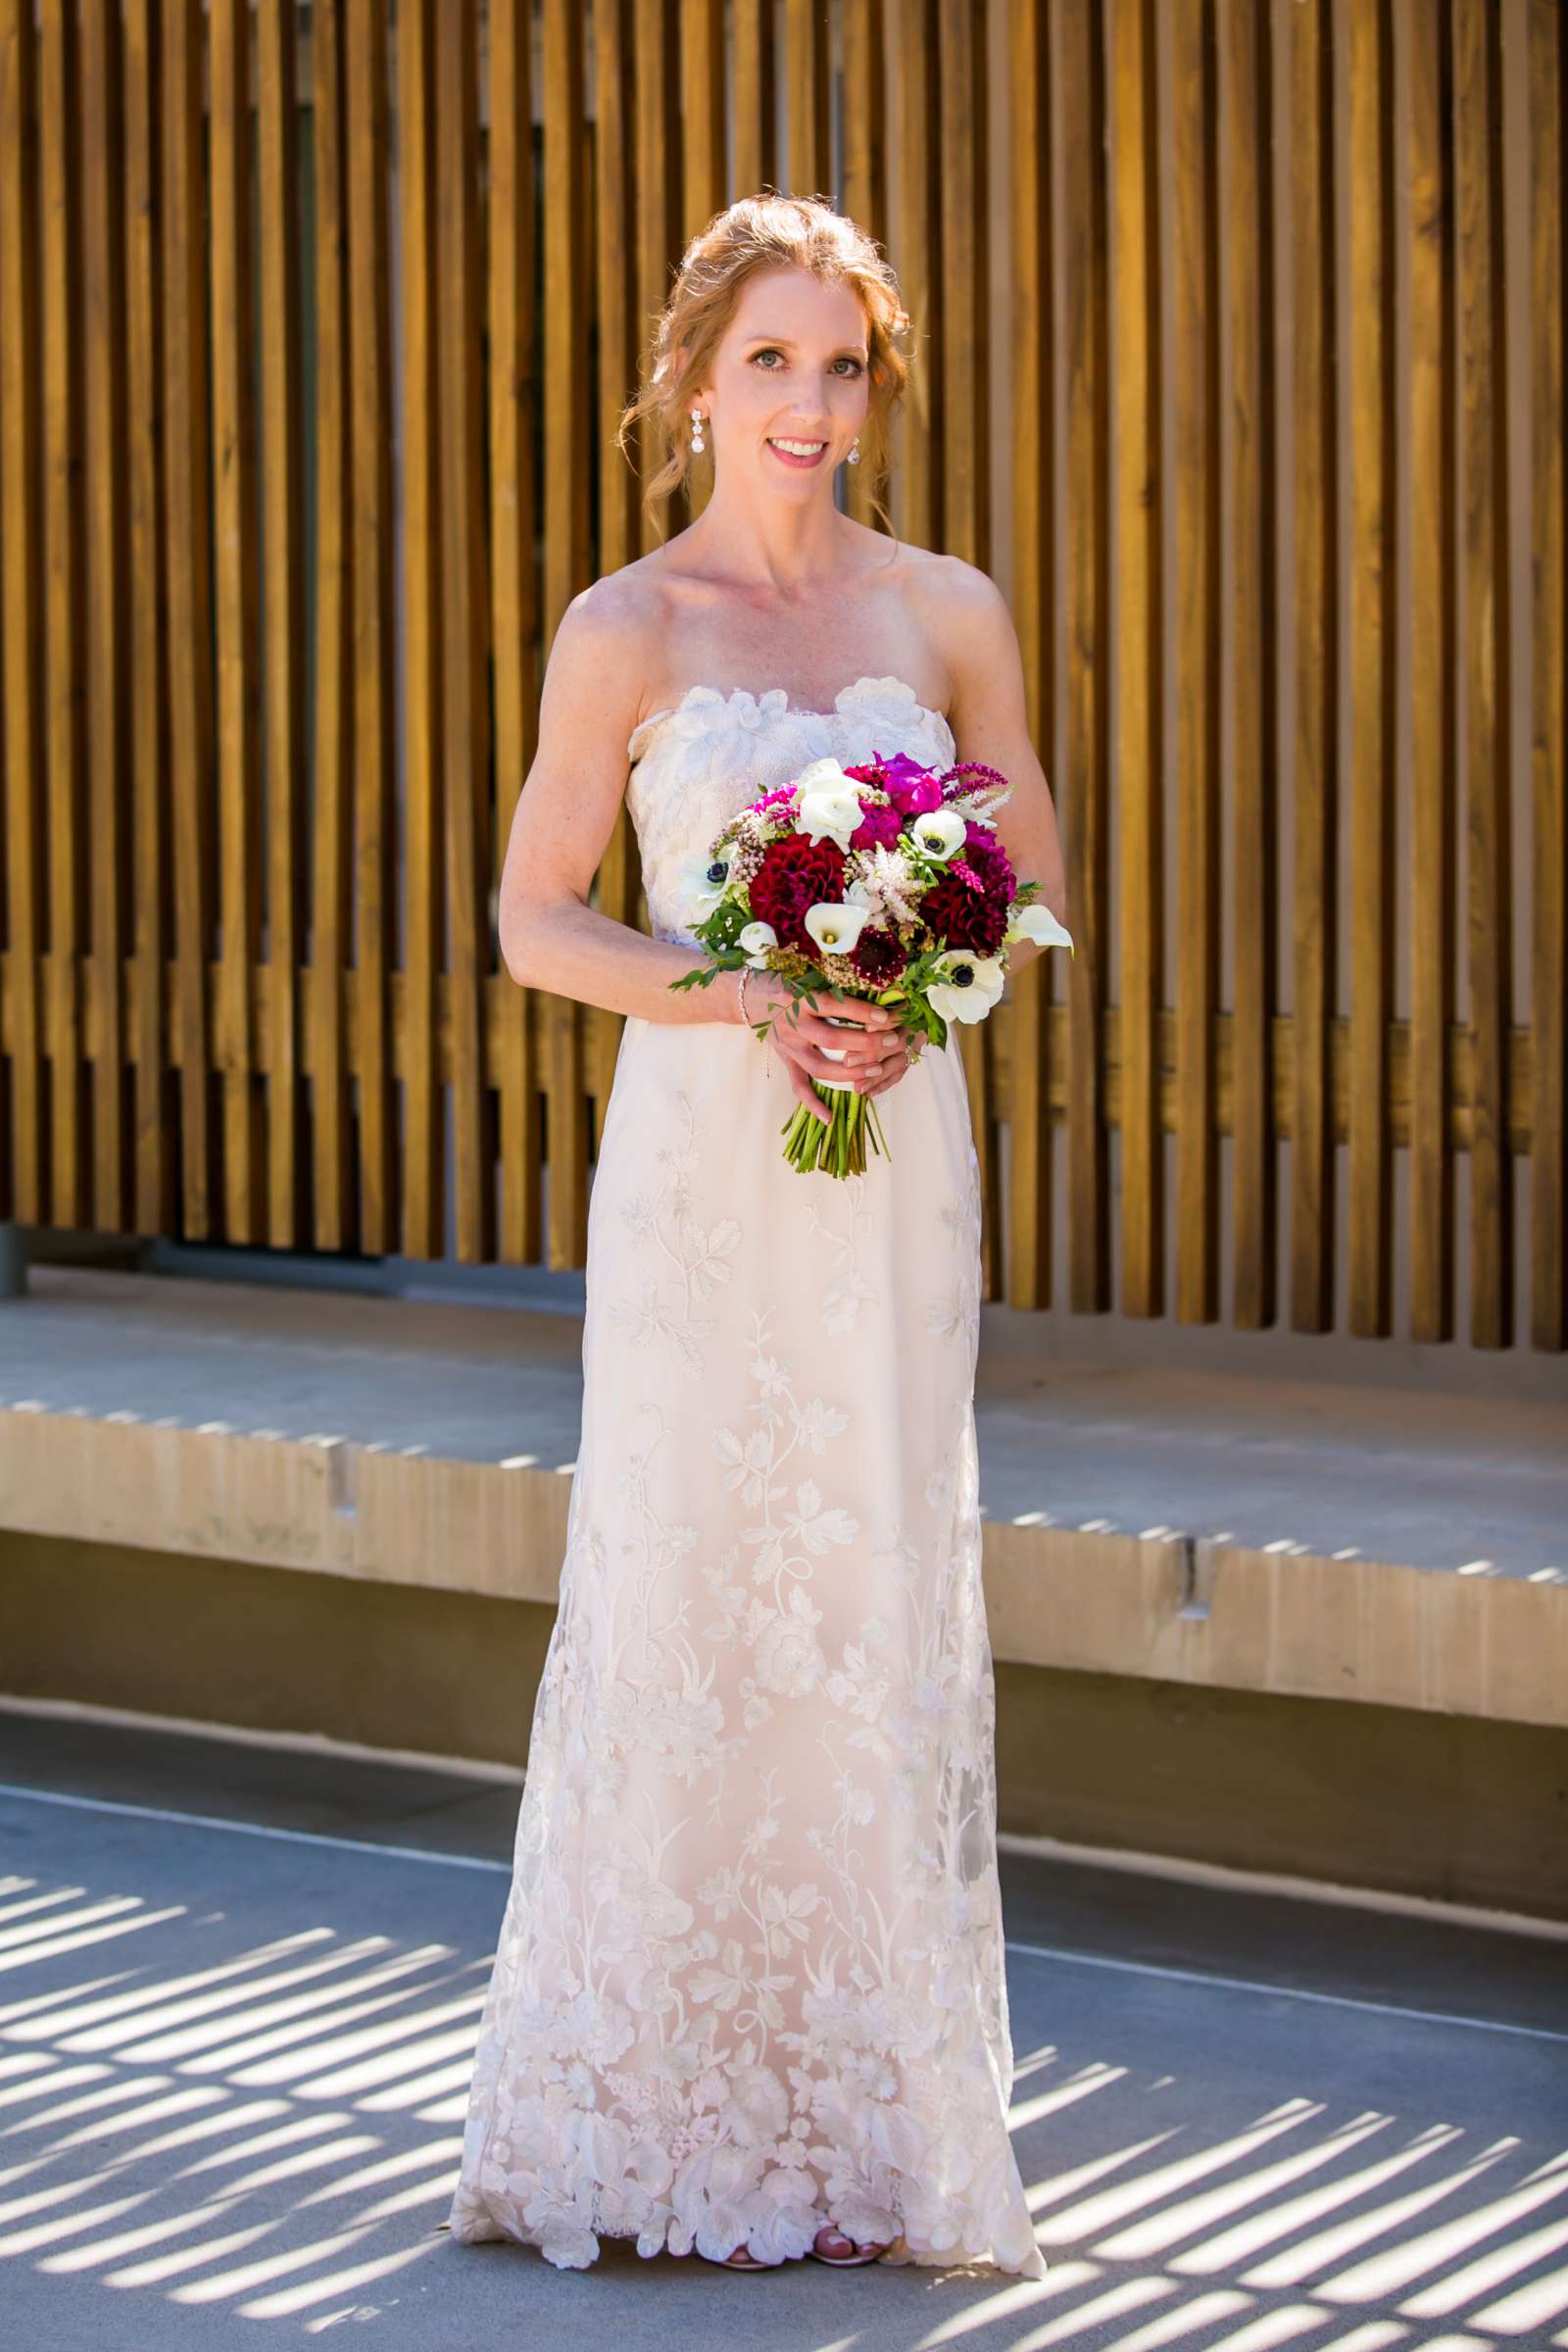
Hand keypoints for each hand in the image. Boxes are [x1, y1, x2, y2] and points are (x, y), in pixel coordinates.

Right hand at [744, 972, 915, 1126]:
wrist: (750, 997)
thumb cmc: (787, 982)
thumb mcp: (807, 975)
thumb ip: (833, 984)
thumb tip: (876, 989)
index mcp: (800, 999)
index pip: (834, 1006)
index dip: (861, 1012)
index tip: (886, 1016)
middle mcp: (793, 1024)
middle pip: (831, 1039)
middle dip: (865, 1043)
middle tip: (891, 1041)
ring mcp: (789, 1046)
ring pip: (819, 1067)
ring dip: (850, 1072)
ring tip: (876, 1070)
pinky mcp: (786, 1061)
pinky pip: (798, 1086)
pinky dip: (813, 1104)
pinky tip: (830, 1117)